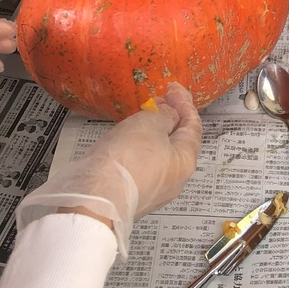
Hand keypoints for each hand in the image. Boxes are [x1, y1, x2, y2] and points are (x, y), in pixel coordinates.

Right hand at [17, 83, 201, 257]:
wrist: (96, 200)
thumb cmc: (128, 157)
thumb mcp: (150, 123)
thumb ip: (165, 115)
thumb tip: (171, 116)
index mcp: (186, 161)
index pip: (193, 127)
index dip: (184, 104)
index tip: (173, 87)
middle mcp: (176, 180)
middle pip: (178, 142)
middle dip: (170, 118)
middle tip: (158, 100)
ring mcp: (154, 191)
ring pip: (159, 156)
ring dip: (154, 134)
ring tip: (142, 117)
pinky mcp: (133, 197)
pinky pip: (142, 167)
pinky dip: (140, 150)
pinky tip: (127, 141)